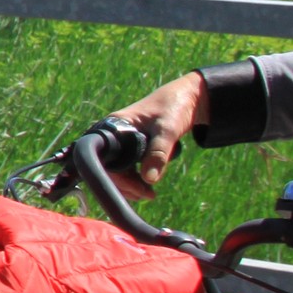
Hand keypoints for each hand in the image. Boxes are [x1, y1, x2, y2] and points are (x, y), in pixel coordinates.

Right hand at [109, 73, 207, 200]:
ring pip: (116, 169)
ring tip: (148, 194)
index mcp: (114, 125)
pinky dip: (134, 178)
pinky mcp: (130, 145)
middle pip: (108, 167)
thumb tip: (149, 180)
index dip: (118, 178)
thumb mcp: (167, 130)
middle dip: (125, 185)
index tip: (139, 190)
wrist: (188, 97)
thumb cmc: (174, 107)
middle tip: (147, 196)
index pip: (104, 159)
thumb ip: (158, 153)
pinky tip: (146, 185)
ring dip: (130, 185)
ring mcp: (121, 140)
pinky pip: (125, 166)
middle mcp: (113, 133)